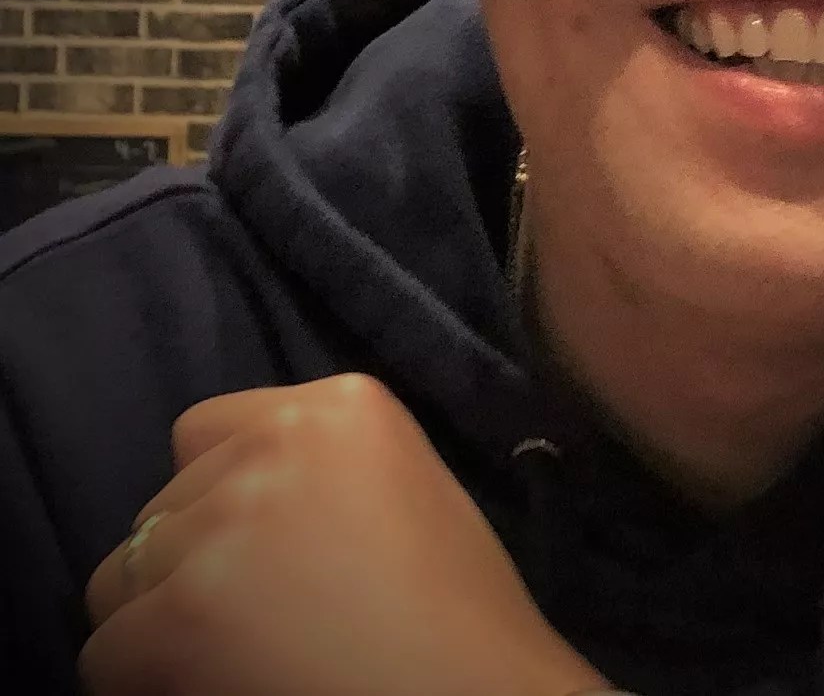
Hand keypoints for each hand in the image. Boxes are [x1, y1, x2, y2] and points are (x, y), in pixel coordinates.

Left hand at [81, 373, 605, 695]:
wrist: (472, 692)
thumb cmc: (456, 610)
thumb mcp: (402, 485)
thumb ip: (317, 470)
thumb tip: (225, 504)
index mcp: (343, 403)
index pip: (205, 431)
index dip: (220, 494)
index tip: (260, 546)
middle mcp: (276, 441)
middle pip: (163, 503)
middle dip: (190, 559)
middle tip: (255, 616)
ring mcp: (224, 523)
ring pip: (121, 574)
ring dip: (157, 617)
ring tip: (230, 654)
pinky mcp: (179, 611)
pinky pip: (105, 649)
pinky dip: (143, 678)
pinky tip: (217, 684)